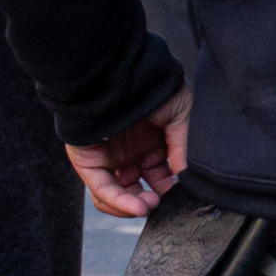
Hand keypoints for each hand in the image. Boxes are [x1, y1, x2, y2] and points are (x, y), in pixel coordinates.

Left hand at [68, 86, 191, 217]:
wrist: (122, 68)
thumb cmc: (151, 84)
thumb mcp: (181, 115)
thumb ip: (184, 150)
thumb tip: (188, 181)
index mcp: (150, 144)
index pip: (161, 179)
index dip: (172, 193)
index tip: (186, 200)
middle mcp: (128, 153)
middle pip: (138, 191)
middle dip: (154, 203)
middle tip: (168, 207)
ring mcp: (107, 157)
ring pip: (117, 195)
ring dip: (135, 206)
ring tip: (151, 205)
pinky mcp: (87, 159)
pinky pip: (101, 188)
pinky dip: (119, 202)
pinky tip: (138, 206)